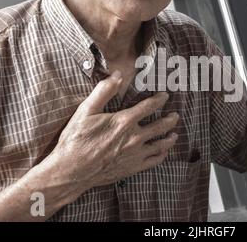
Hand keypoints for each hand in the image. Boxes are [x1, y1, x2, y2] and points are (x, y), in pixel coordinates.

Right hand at [50, 71, 179, 188]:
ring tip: (174, 134)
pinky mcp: (132, 168)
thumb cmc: (76, 140)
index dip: (159, 99)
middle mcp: (134, 138)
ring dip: (170, 138)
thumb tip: (117, 74)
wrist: (71, 171)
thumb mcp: (86, 111)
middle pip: (160, 126)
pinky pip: (154, 161)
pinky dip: (162, 155)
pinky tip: (164, 152)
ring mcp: (135, 155)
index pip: (149, 106)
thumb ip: (103, 91)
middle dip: (170, 119)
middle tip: (175, 115)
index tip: (165, 96)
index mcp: (124, 121)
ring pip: (161, 145)